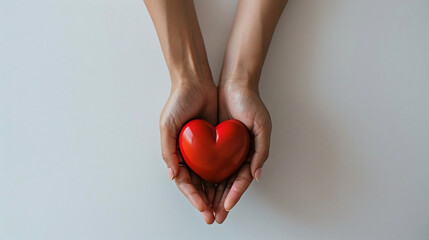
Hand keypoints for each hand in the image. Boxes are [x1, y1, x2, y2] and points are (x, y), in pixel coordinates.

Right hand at [160, 79, 216, 223]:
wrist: (196, 82)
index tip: (203, 209)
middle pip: (198, 185)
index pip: (185, 182)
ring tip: (224, 209)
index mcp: (176, 154)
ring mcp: (203, 150)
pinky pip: (221, 164)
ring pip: (211, 178)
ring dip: (216, 194)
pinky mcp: (216, 143)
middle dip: (206, 202)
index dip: (193, 197)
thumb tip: (172, 175)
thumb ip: (168, 150)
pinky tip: (231, 187)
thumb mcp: (167, 125)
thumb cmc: (178, 102)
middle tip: (215, 217)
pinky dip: (225, 177)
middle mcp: (190, 155)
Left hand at [214, 79, 271, 222]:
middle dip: (221, 201)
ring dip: (211, 194)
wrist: (234, 83)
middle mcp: (237, 155)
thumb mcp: (262, 126)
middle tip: (214, 217)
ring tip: (204, 209)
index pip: (241, 180)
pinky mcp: (212, 143)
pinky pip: (206, 163)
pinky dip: (203, 177)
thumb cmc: (250, 103)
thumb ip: (261, 151)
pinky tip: (197, 187)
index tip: (226, 207)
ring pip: (216, 178)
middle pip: (228, 184)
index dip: (234, 195)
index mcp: (251, 154)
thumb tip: (256, 176)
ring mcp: (224, 150)